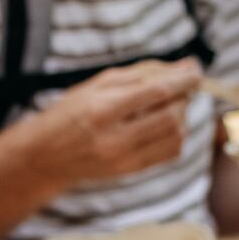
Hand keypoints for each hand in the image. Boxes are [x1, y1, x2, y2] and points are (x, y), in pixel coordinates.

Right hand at [24, 60, 199, 188]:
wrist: (43, 158)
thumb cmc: (68, 114)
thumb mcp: (95, 85)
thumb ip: (138, 74)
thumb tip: (182, 67)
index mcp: (102, 109)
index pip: (156, 92)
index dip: (183, 79)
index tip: (195, 69)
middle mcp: (114, 137)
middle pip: (171, 115)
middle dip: (184, 96)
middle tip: (183, 86)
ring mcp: (124, 159)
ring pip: (175, 135)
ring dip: (182, 115)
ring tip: (171, 104)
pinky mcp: (130, 172)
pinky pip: (170, 153)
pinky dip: (177, 135)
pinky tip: (165, 124)